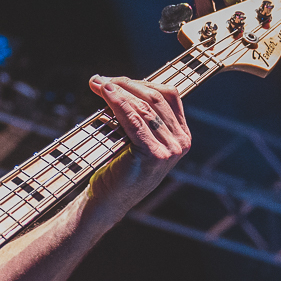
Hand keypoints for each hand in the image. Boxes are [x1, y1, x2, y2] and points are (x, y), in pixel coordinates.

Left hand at [85, 74, 190, 213]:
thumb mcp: (136, 139)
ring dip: (118, 91)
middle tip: (101, 79)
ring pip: (144, 107)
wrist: (107, 201)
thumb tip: (122, 82)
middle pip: (155, 99)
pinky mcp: (154, 154)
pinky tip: (105, 93)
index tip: (117, 79)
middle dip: (126, 84)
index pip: (169, 96)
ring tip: (98, 83)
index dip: (142, 82)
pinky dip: (118, 103)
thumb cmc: (117, 169)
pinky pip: (134, 120)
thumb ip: (140, 116)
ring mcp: (170, 150)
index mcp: (182, 136)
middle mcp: (181, 143)